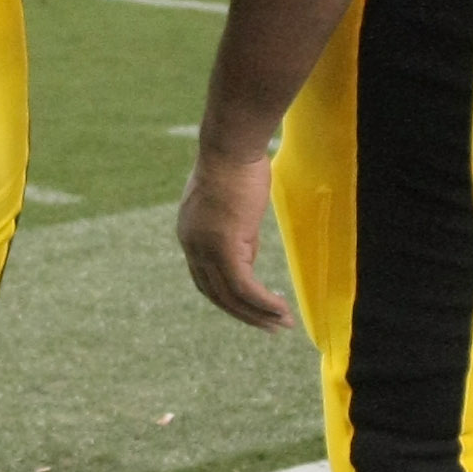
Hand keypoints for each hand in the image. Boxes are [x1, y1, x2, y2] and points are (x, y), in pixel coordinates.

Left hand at [177, 144, 295, 331]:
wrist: (232, 145)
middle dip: (244, 314)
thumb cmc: (238, 164)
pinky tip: (281, 309)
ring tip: (282, 324)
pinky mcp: (224, 247)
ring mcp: (205, 248)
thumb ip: (238, 233)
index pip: (206, 279)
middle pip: (216, 294)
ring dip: (258, 314)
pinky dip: (263, 302)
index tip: (253, 308)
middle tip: (270, 326)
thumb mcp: (235, 205)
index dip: (230, 297)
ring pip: (231, 296)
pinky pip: (245, 286)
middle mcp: (192, 245)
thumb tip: (247, 255)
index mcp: (190, 235)